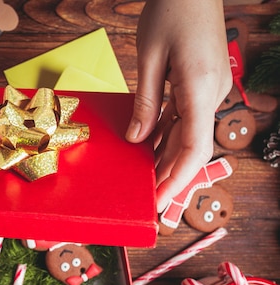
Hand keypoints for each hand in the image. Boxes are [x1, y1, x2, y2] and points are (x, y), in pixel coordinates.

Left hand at [125, 0, 231, 212]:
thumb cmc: (171, 11)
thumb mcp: (150, 58)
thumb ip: (146, 102)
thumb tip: (137, 139)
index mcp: (201, 89)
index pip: (193, 149)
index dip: (176, 180)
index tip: (159, 201)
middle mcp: (212, 94)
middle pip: (192, 147)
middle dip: (170, 176)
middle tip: (148, 199)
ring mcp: (209, 89)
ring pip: (189, 134)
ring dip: (167, 158)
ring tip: (145, 179)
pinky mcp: (202, 83)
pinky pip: (185, 117)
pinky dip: (168, 135)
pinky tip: (150, 148)